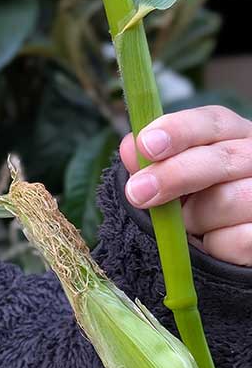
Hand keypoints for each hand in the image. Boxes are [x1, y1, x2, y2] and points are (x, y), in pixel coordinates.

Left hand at [119, 105, 251, 266]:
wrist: (226, 245)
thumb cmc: (196, 204)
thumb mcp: (171, 179)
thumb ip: (151, 163)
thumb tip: (130, 147)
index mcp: (233, 136)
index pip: (212, 122)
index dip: (178, 131)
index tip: (145, 145)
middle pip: (220, 158)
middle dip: (173, 175)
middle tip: (137, 193)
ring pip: (227, 200)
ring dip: (193, 219)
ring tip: (189, 225)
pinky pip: (237, 239)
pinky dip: (214, 245)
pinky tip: (211, 243)